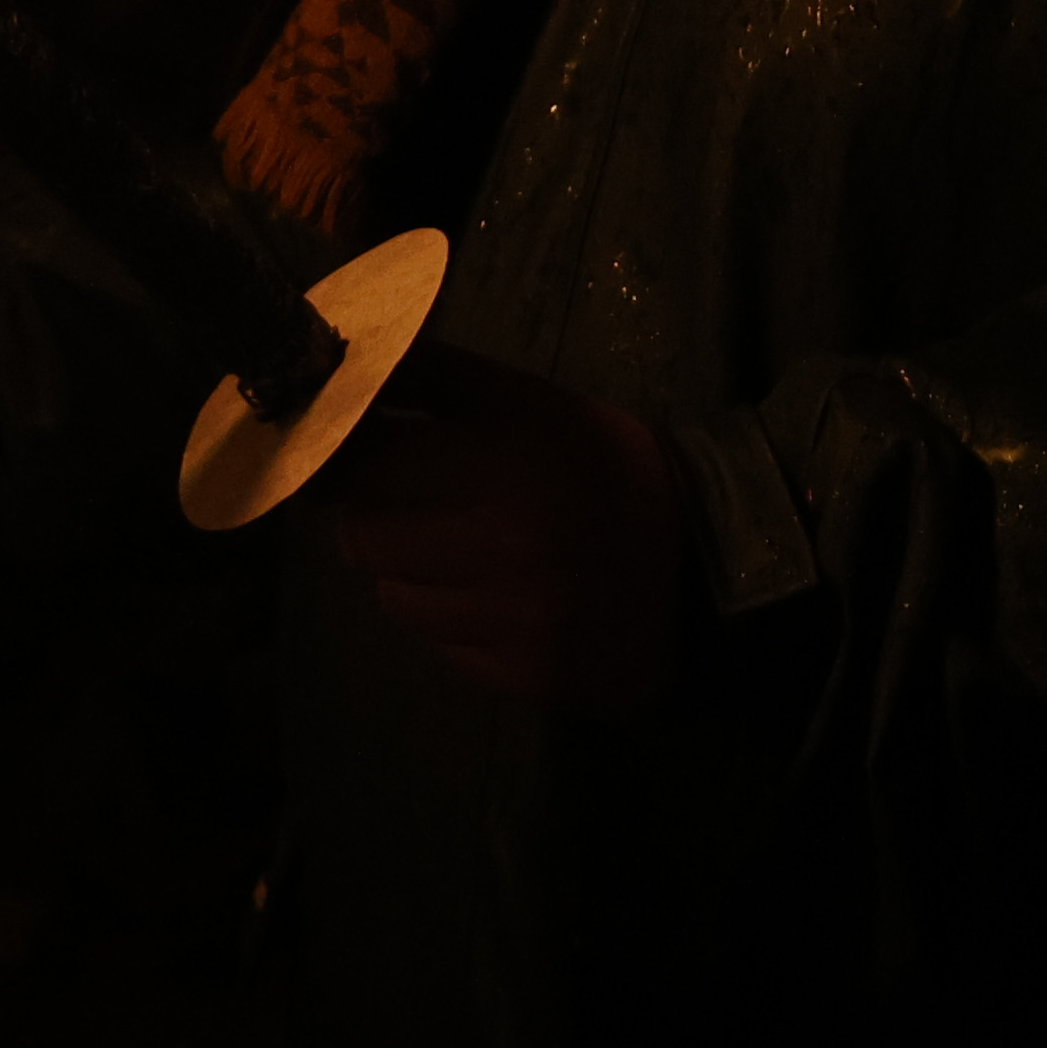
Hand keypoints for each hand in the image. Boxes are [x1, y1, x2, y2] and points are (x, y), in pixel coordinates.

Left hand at [310, 344, 683, 713]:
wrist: (710, 554)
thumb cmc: (601, 462)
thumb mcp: (524, 399)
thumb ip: (427, 377)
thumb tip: (336, 368)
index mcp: (502, 466)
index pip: (362, 471)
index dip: (353, 460)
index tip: (365, 455)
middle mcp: (504, 551)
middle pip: (362, 542)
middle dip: (379, 519)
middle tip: (424, 507)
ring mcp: (516, 625)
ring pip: (397, 602)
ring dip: (417, 576)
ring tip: (475, 554)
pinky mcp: (531, 679)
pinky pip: (445, 651)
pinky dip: (461, 627)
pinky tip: (508, 601)